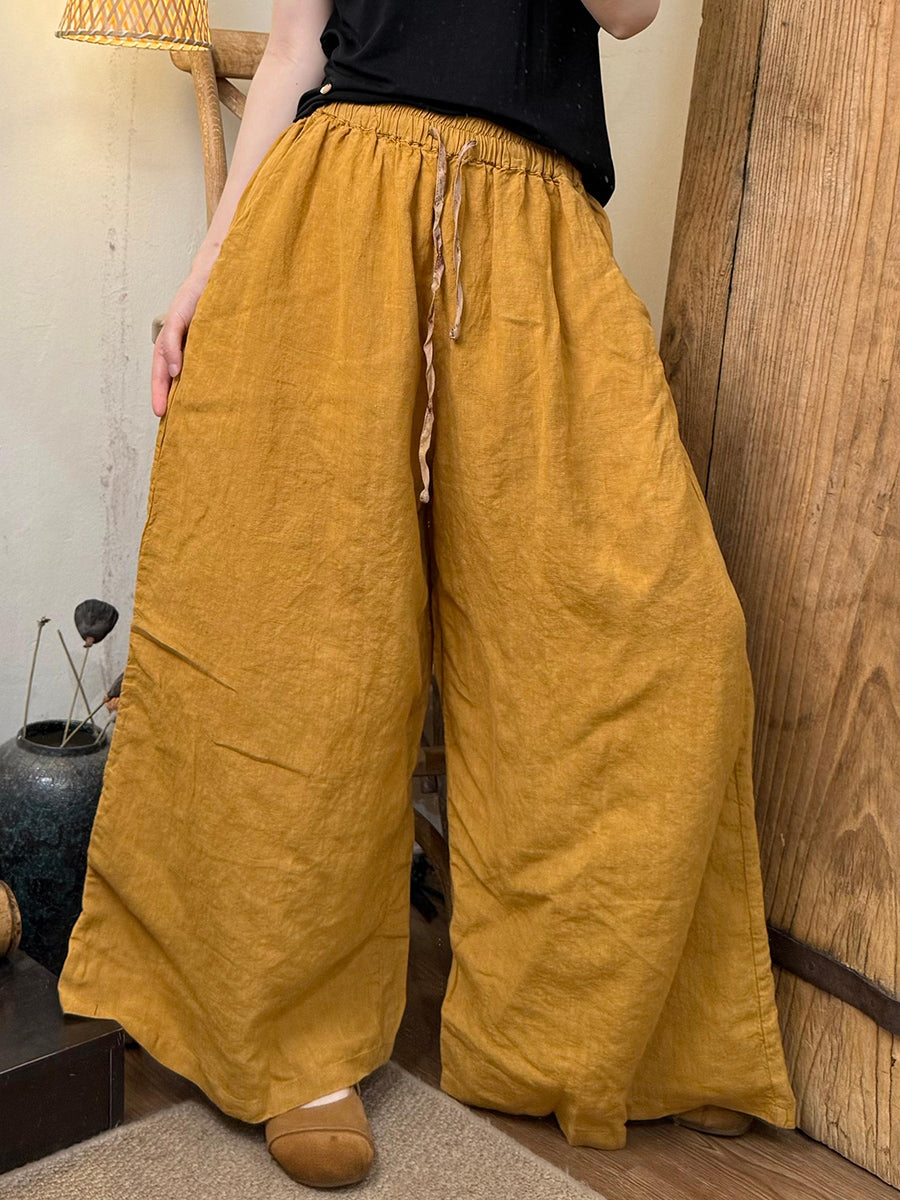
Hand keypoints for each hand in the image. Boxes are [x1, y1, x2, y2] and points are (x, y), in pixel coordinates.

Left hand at [151, 257, 215, 417]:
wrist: (227, 265)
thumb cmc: (227, 298)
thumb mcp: (221, 331)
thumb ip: (215, 351)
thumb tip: (212, 376)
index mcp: (186, 337)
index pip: (171, 367)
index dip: (166, 390)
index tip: (166, 413)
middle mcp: (177, 329)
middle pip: (161, 363)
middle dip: (159, 389)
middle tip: (161, 413)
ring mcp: (179, 318)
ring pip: (162, 351)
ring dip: (162, 376)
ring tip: (164, 399)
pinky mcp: (183, 306)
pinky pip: (174, 332)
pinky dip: (173, 351)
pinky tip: (176, 369)